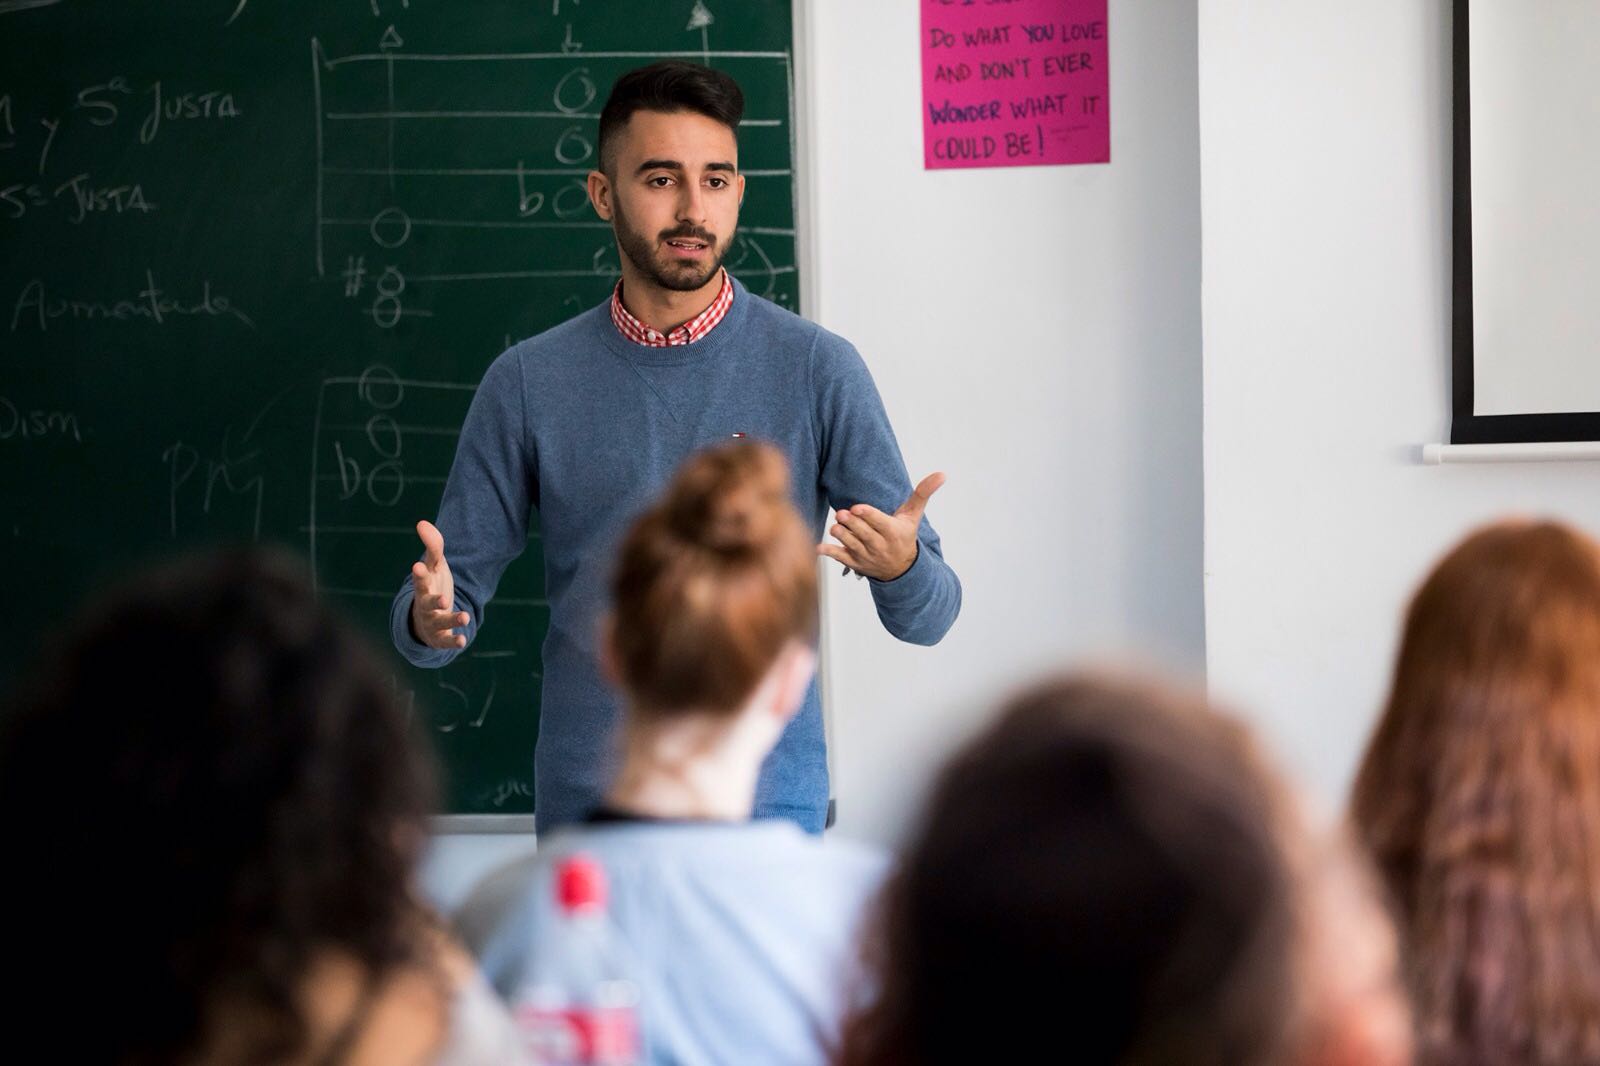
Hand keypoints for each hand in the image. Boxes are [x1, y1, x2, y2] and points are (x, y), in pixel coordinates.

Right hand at [409, 520, 469, 649]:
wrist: (426, 620)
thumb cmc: (432, 587)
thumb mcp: (435, 566)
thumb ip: (433, 546)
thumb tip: (421, 523)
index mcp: (423, 587)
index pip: (420, 579)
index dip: (420, 574)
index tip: (417, 566)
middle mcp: (425, 605)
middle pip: (427, 603)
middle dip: (434, 601)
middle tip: (443, 598)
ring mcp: (432, 622)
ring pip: (440, 622)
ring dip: (452, 620)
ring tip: (465, 616)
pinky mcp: (440, 637)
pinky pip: (446, 641)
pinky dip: (453, 641)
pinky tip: (463, 641)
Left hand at [818, 472, 945, 581]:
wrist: (901, 569)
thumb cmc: (904, 534)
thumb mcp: (914, 515)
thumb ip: (923, 493)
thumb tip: (942, 474)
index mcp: (894, 532)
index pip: (879, 523)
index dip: (867, 515)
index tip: (856, 508)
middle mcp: (880, 546)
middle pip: (862, 533)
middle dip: (850, 523)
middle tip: (841, 513)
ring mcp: (866, 556)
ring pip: (850, 544)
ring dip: (840, 534)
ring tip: (837, 525)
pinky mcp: (855, 563)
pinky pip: (840, 558)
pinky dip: (829, 552)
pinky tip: (820, 546)